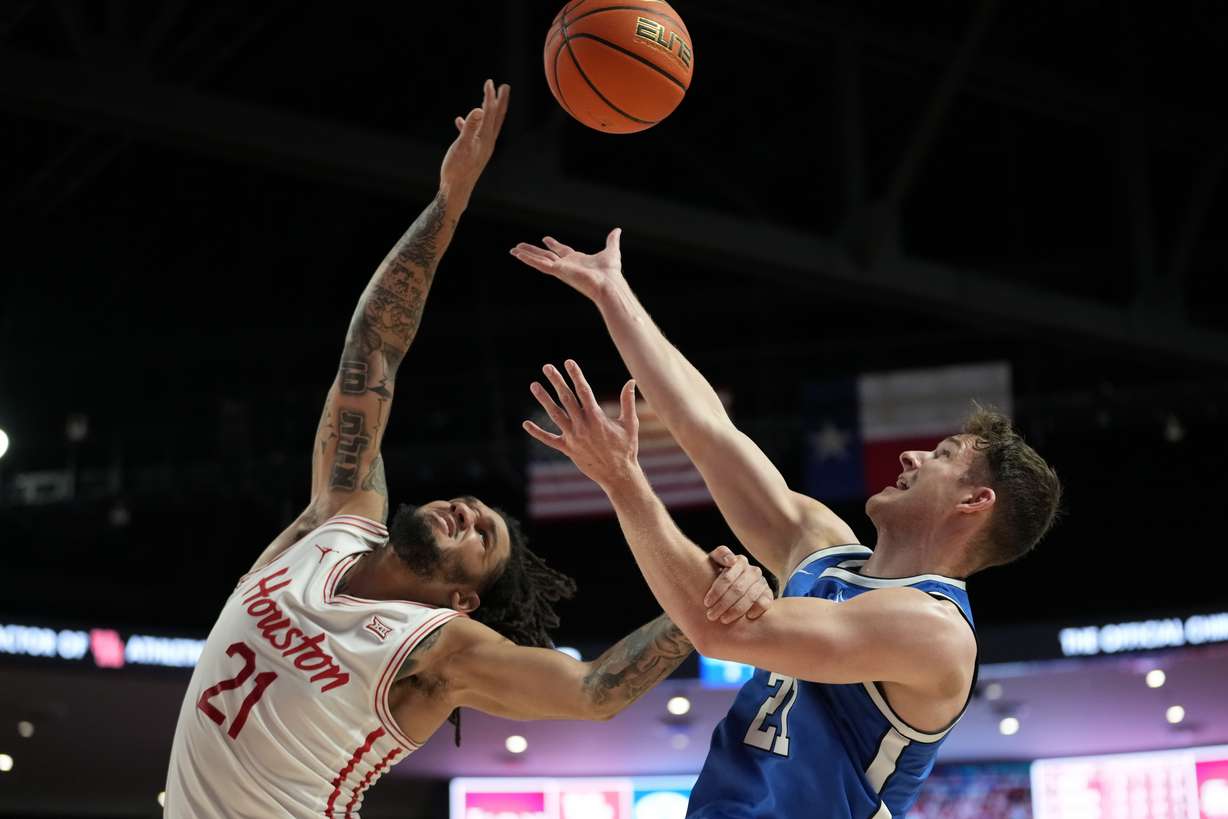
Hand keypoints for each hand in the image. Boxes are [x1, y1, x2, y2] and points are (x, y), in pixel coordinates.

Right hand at [440, 79, 509, 206]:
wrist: (456, 191)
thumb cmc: (457, 169)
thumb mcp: (462, 146)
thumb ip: (469, 127)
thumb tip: (478, 109)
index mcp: (485, 138)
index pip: (489, 113)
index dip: (489, 97)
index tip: (489, 82)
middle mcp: (487, 142)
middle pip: (496, 117)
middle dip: (500, 101)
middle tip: (504, 87)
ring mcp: (481, 148)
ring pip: (487, 125)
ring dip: (488, 111)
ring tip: (486, 100)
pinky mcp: (474, 153)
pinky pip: (474, 134)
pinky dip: (470, 124)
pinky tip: (460, 121)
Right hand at [510, 228, 624, 302]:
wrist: (608, 283)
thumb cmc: (611, 272)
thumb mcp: (611, 251)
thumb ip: (612, 240)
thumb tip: (617, 230)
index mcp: (576, 260)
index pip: (561, 251)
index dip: (553, 244)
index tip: (545, 239)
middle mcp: (566, 265)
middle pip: (545, 255)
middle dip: (533, 251)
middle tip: (520, 246)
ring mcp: (560, 269)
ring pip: (539, 259)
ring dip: (526, 254)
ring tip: (513, 250)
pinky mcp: (558, 271)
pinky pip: (539, 264)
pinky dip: (528, 259)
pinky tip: (518, 255)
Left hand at [523, 360, 639, 489]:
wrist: (618, 474)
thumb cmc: (626, 448)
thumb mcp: (630, 423)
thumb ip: (628, 401)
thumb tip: (631, 381)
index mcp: (597, 417)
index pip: (584, 390)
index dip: (575, 375)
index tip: (568, 362)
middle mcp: (582, 425)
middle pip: (566, 398)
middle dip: (556, 381)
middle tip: (547, 367)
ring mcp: (573, 437)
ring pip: (555, 414)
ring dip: (544, 399)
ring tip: (534, 385)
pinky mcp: (568, 449)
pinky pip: (549, 440)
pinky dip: (537, 432)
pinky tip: (526, 424)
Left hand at [704, 546, 773, 622]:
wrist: (731, 584)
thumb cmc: (718, 572)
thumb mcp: (715, 560)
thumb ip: (720, 554)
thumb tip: (731, 560)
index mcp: (740, 561)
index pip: (728, 577)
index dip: (716, 591)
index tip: (706, 603)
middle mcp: (753, 571)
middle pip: (738, 589)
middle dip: (723, 603)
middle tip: (711, 615)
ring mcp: (762, 583)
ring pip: (750, 597)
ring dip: (736, 610)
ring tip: (723, 619)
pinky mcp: (768, 595)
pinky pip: (765, 603)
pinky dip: (757, 610)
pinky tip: (747, 617)